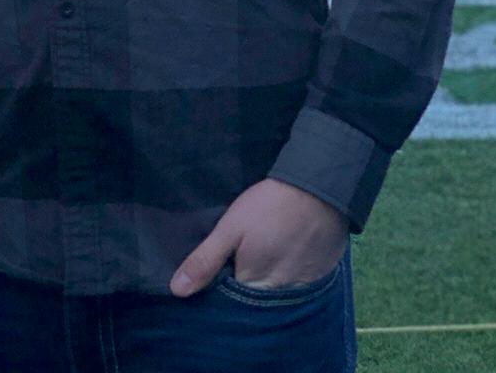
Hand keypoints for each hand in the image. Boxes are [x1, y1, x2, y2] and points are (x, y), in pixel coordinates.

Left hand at [169, 178, 347, 296]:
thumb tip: (177, 291)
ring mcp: (302, 290)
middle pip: (254, 305)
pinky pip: (298, 292)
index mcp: (253, 285)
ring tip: (259, 267)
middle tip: (237, 269)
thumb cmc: (269, 207)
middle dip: (243, 295)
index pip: (231, 304)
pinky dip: (288, 283)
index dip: (219, 294)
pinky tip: (283, 265)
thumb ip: (205, 260)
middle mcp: (279, 297)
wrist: (319, 191)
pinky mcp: (318, 280)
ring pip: (276, 300)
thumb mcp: (230, 228)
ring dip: (266, 290)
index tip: (212, 282)